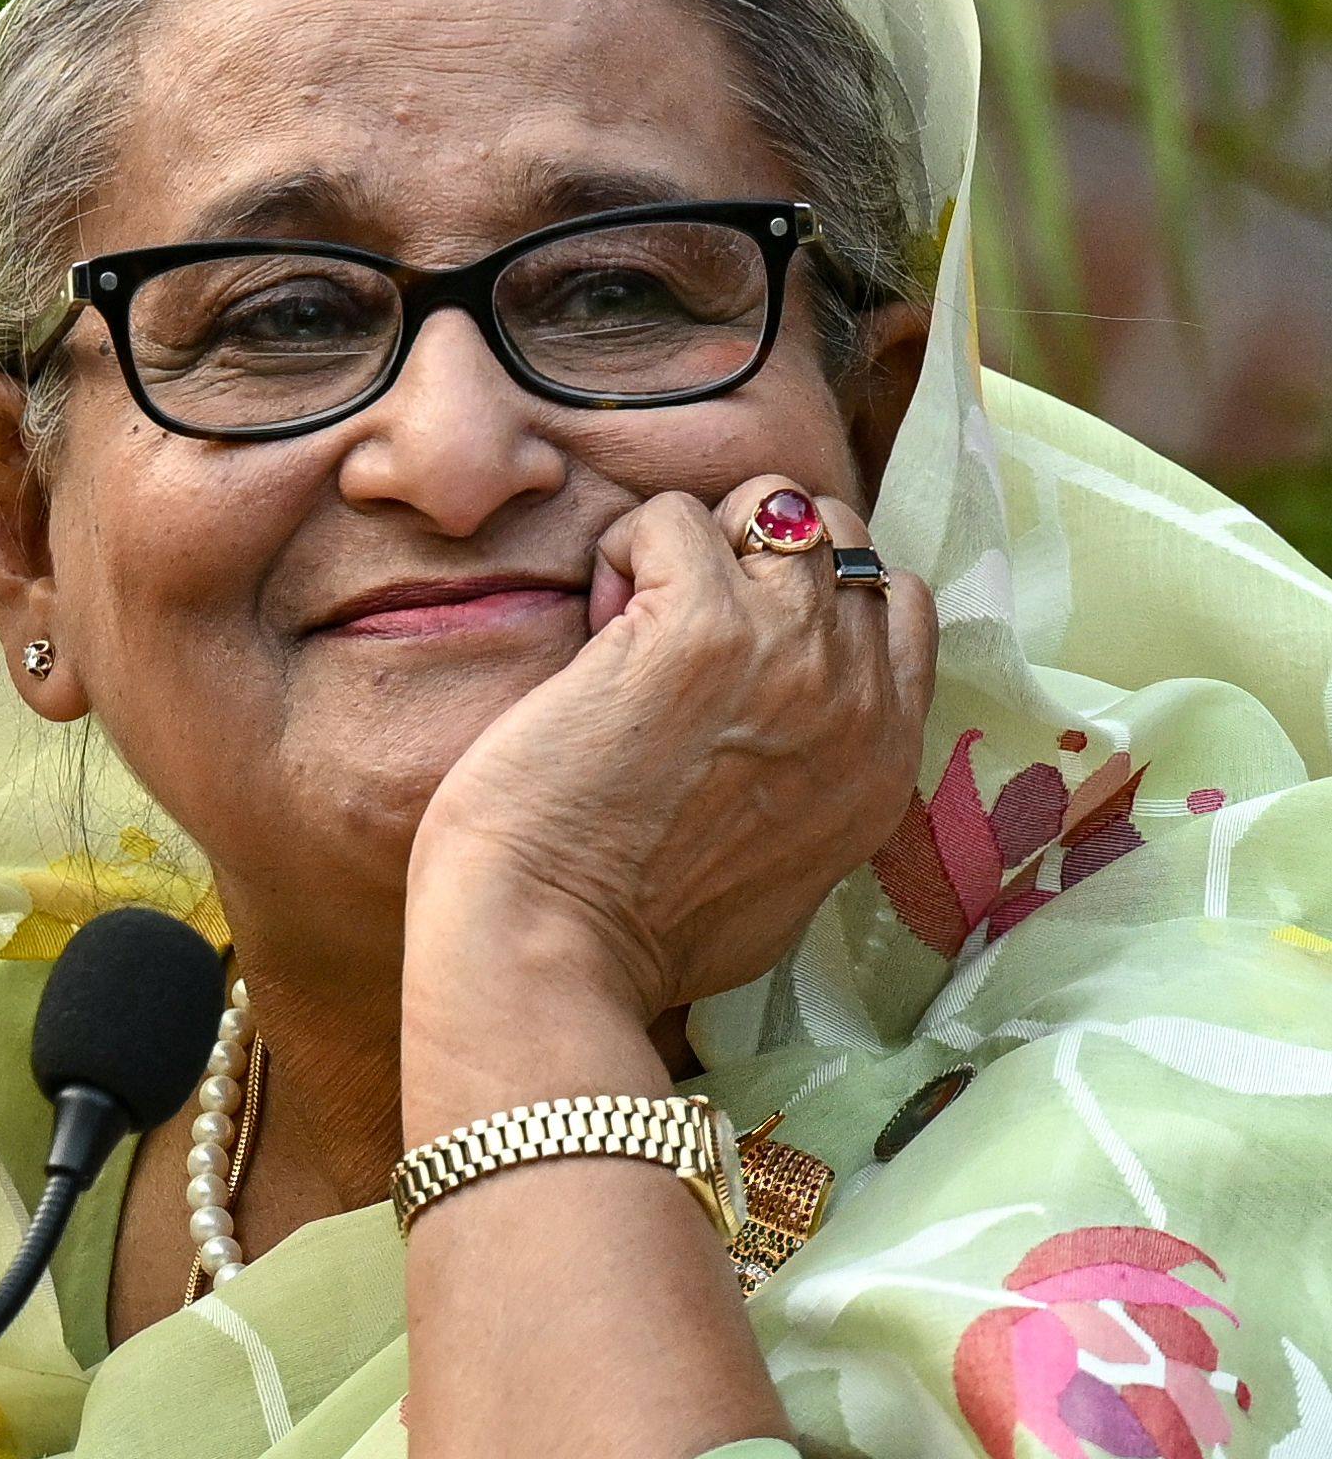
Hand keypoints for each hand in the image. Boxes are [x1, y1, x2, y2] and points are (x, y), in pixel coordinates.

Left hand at [409, 482, 935, 1024]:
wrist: (558, 954)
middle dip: (755, 553)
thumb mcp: (787, 881)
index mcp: (884, 761)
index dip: (816, 593)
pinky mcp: (696, 627)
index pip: (900, 606)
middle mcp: (855, 699)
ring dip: (694, 541)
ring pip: (772, 505)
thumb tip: (783, 751)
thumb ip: (815, 795)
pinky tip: (593, 630)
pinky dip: (624, 553)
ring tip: (631, 619)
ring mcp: (787, 653)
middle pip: (839, 538)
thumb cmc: (637, 940)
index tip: (740, 636)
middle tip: (675, 625)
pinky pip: (669, 519)